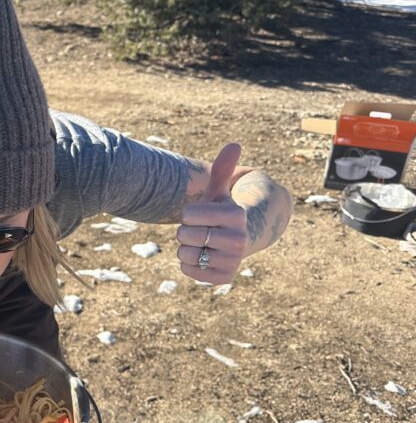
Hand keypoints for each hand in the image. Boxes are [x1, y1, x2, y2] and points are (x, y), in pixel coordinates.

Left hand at [176, 144, 246, 284]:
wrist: (236, 241)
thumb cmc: (220, 212)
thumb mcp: (219, 191)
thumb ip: (222, 169)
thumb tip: (234, 144)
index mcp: (235, 215)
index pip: (188, 214)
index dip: (188, 214)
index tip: (201, 214)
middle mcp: (238, 239)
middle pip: (184, 234)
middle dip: (186, 230)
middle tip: (202, 229)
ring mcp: (232, 261)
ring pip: (184, 253)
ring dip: (186, 247)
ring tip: (203, 243)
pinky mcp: (223, 277)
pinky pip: (187, 269)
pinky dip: (188, 263)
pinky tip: (203, 256)